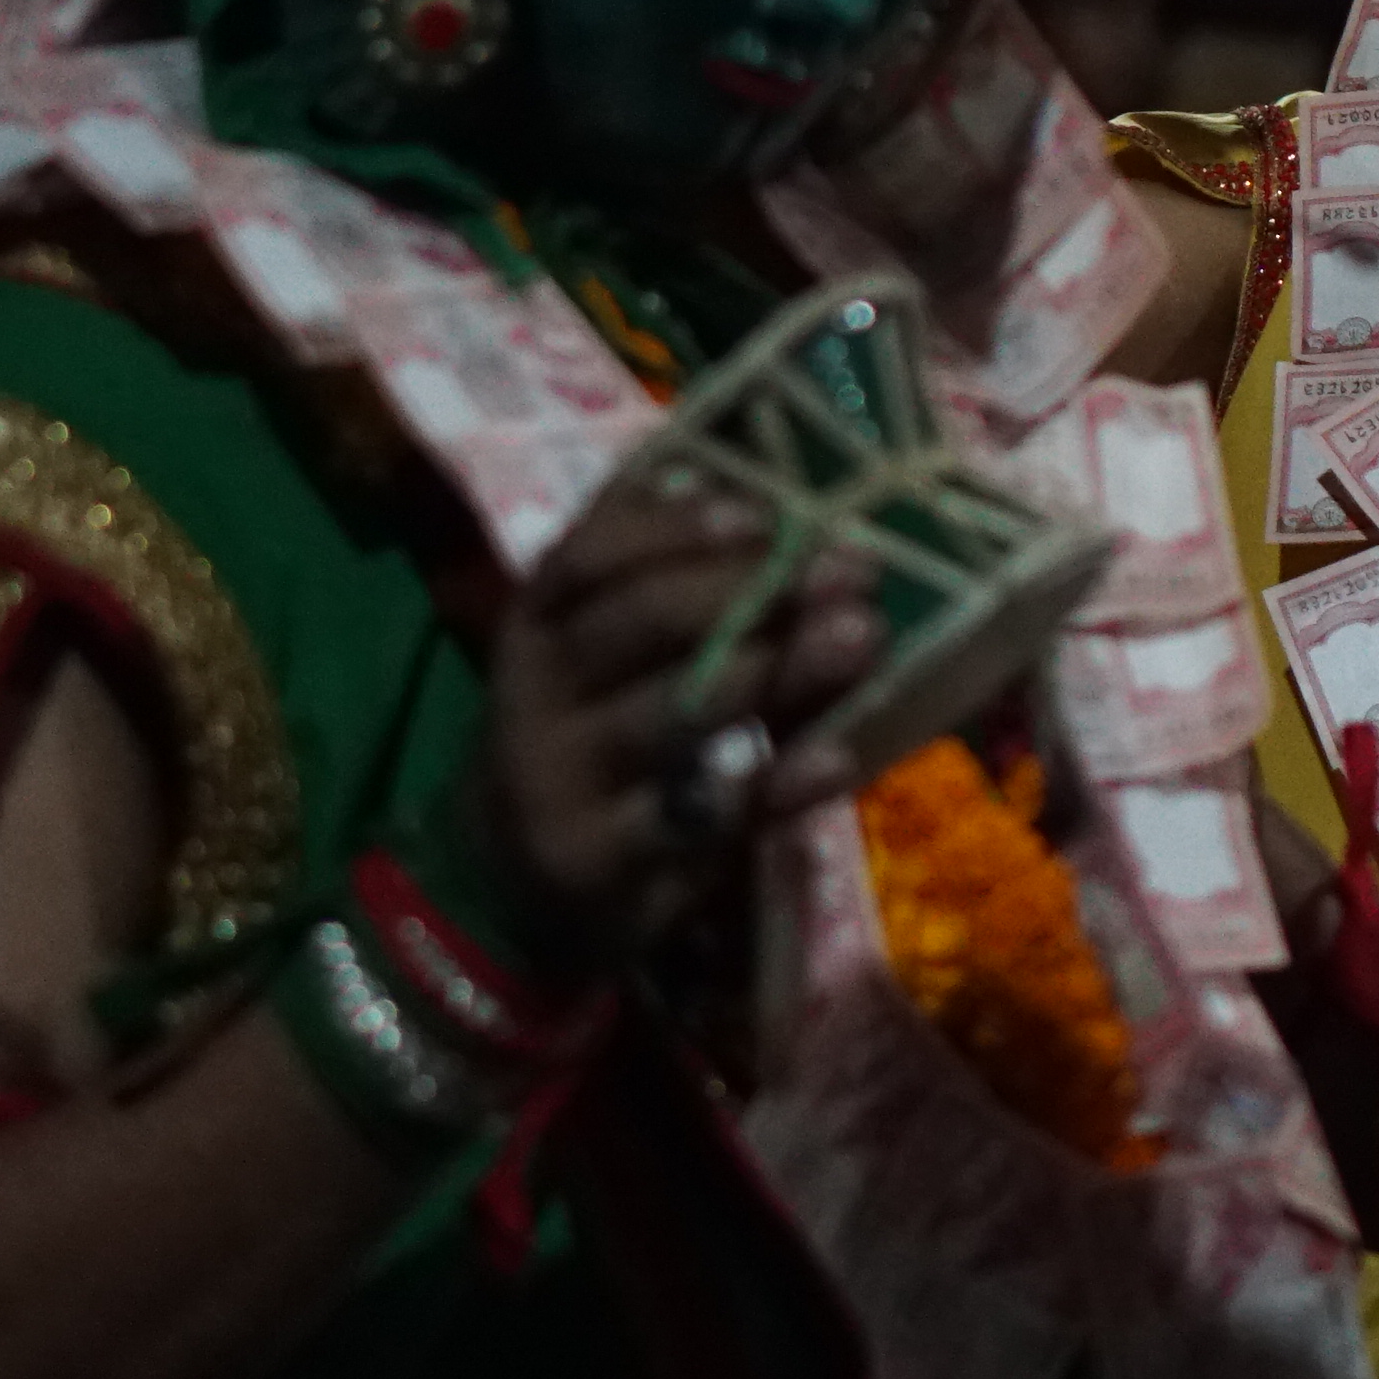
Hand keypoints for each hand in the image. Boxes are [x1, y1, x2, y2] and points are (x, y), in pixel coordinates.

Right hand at [480, 463, 878, 965]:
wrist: (518, 883)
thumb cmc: (591, 737)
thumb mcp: (605, 657)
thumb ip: (671, 583)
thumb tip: (745, 495)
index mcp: (537, 626)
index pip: (585, 558)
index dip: (669, 531)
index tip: (760, 514)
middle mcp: (536, 700)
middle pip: (634, 624)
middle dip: (747, 589)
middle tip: (850, 569)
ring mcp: (564, 788)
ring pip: (670, 715)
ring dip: (773, 670)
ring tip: (861, 635)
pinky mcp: (606, 867)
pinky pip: (702, 820)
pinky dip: (775, 787)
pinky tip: (837, 758)